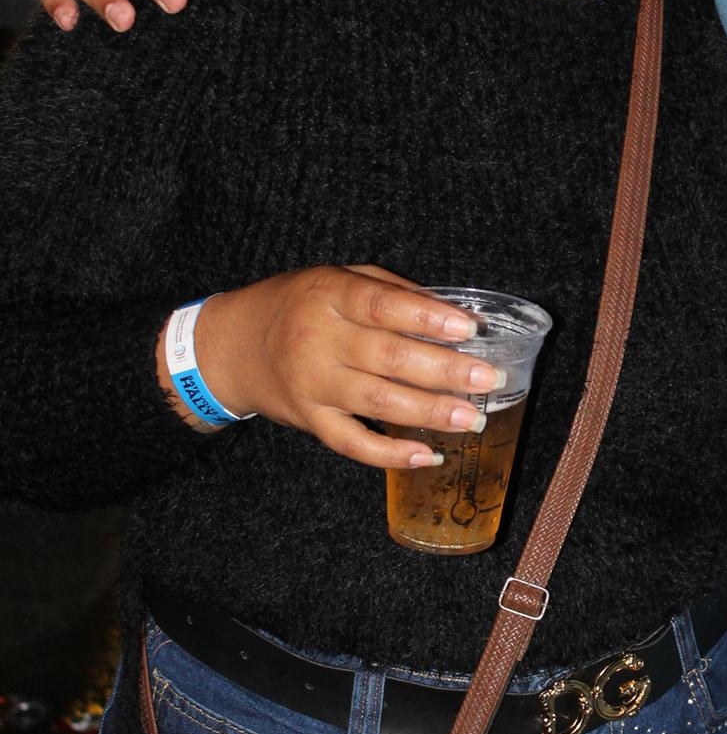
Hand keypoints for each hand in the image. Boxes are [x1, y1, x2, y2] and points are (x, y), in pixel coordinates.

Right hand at [172, 266, 503, 469]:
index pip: (383, 305)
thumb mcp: (338, 278)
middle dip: (445, 371)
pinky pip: (352, 444)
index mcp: (329, 295)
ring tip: (472, 418)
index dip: (428, 317)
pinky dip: (390, 454)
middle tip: (488, 379)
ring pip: (378, 403)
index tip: (470, 328)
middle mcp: (319, 341)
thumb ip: (391, 290)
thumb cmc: (297, 304)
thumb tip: (450, 313)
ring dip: (430, 413)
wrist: (232, 346)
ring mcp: (313, 385)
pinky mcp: (310, 421)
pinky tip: (427, 455)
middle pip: (389, 358)